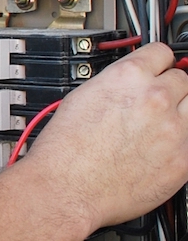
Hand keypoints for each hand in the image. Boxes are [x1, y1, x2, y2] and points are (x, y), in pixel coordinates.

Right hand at [23, 43, 187, 229]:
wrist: (66, 188)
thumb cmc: (65, 150)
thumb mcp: (83, 97)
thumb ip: (116, 85)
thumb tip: (129, 86)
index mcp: (129, 77)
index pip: (162, 52)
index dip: (158, 64)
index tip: (159, 70)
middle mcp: (156, 98)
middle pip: (182, 79)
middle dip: (169, 90)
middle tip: (155, 105)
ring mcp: (174, 129)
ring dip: (180, 114)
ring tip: (160, 128)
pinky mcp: (183, 160)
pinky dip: (179, 145)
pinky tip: (159, 151)